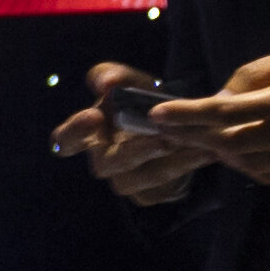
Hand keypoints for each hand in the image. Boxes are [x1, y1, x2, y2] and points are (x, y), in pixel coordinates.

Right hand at [51, 59, 209, 203]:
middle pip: (105, 164)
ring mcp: (124, 181)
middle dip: (132, 150)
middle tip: (160, 137)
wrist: (177, 124)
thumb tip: (104, 83)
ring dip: (163, 161)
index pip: (66, 140)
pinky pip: (162, 188)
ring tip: (188, 141)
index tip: (93, 116)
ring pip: (136, 179)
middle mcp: (102, 160)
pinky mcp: (149, 195)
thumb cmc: (142, 102)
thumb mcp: (129, 82)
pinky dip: (183, 168)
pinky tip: (203, 151)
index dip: (74, 132)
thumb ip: (113, 75)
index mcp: (87, 134)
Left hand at [151, 36, 269, 187]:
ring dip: (220, 152)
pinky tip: (235, 152)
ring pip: (251, 164)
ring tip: (198, 139)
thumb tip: (222, 93)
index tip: (159, 114)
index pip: (230, 112)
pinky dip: (248, 166)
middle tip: (168, 128)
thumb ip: (260, 73)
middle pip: (235, 142)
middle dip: (196, 135)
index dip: (189, 115)